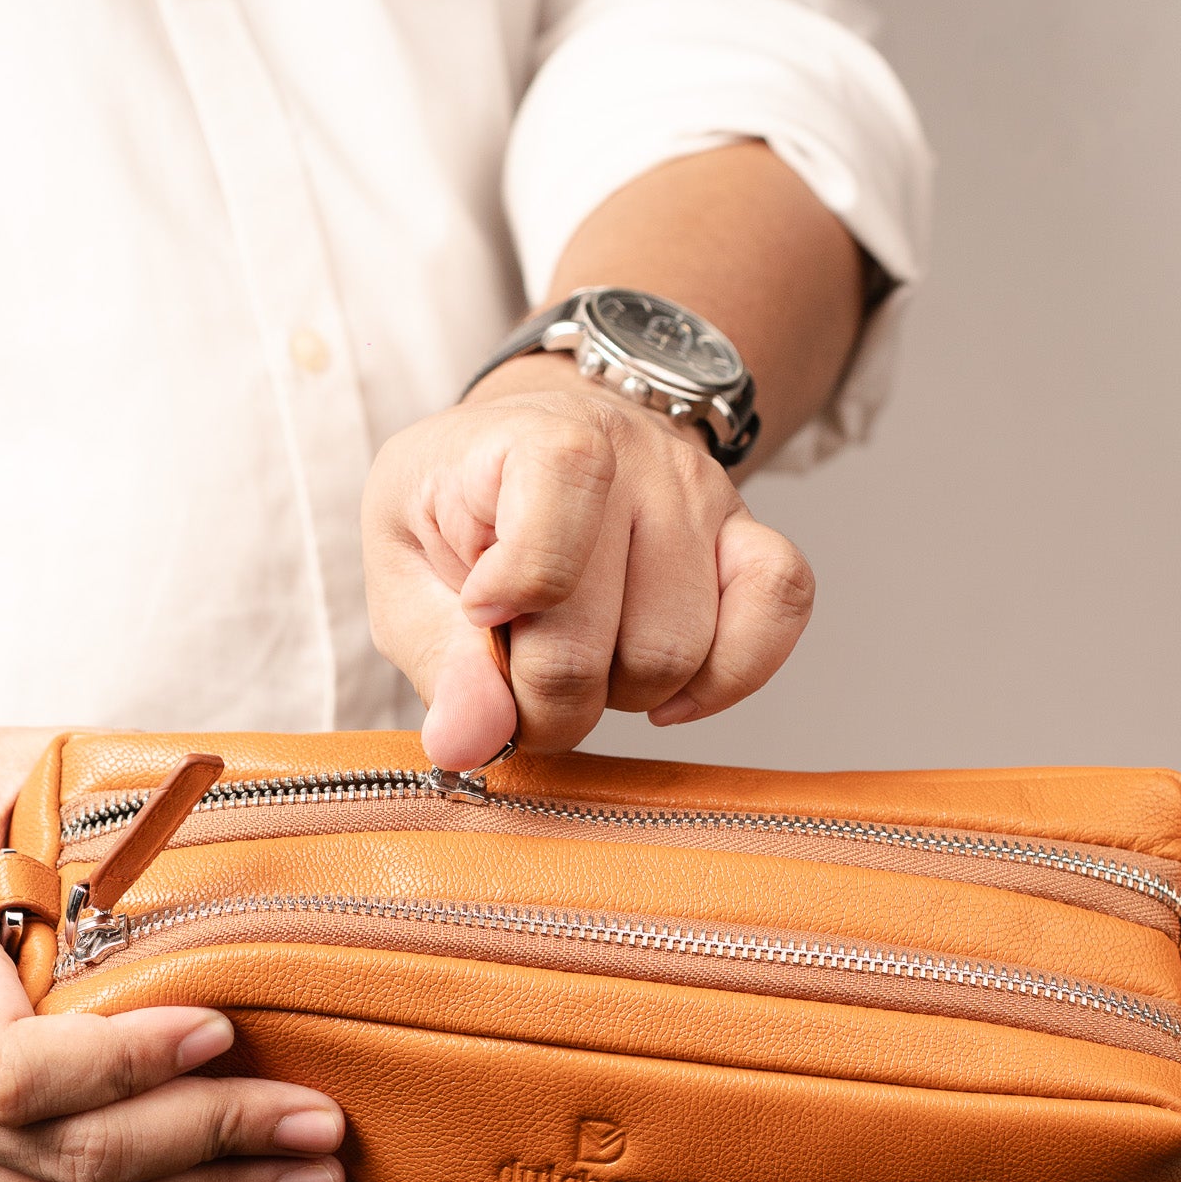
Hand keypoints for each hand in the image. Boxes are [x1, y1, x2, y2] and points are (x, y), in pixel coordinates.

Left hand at [362, 355, 815, 769]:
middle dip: (556, 698)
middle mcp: (634, 455)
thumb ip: (435, 658)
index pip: (550, 556)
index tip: (479, 610)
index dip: (511, 613)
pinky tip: (668, 693)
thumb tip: (471, 741)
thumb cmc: (458, 509)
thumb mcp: (403, 569)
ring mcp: (701, 493)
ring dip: (623, 692)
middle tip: (519, 675)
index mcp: (535, 440)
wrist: (527, 444)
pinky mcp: (749, 533)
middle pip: (616, 639)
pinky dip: (724, 678)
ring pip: (683, 652)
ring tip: (583, 654)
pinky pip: (777, 611)